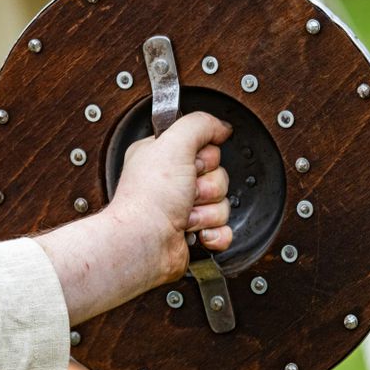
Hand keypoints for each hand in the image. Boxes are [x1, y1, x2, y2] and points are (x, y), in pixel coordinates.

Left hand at [109, 111, 233, 281]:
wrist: (144, 244)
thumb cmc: (148, 200)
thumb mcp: (172, 144)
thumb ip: (200, 124)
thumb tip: (221, 127)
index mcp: (165, 157)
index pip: (207, 149)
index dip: (205, 158)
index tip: (190, 165)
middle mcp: (174, 183)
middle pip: (219, 177)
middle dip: (208, 188)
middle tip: (187, 192)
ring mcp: (185, 210)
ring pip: (223, 204)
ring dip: (208, 212)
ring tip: (185, 215)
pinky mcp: (195, 233)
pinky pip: (224, 230)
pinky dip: (215, 233)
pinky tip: (198, 233)